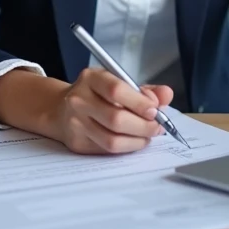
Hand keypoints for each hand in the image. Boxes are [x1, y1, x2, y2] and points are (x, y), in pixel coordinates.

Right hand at [48, 68, 174, 154]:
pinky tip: (134, 141)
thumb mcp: (118, 83)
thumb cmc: (97, 94)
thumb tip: (167, 94)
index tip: (156, 110)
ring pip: (112, 140)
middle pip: (116, 119)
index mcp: (91, 78)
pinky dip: (126, 148)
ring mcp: (75, 123)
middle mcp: (79, 99)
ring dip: (137, 140)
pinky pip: (106, 150)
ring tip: (148, 136)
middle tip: (157, 127)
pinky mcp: (77, 143)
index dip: (139, 103)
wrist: (61, 109)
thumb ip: (145, 90)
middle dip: (143, 126)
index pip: (116, 90)